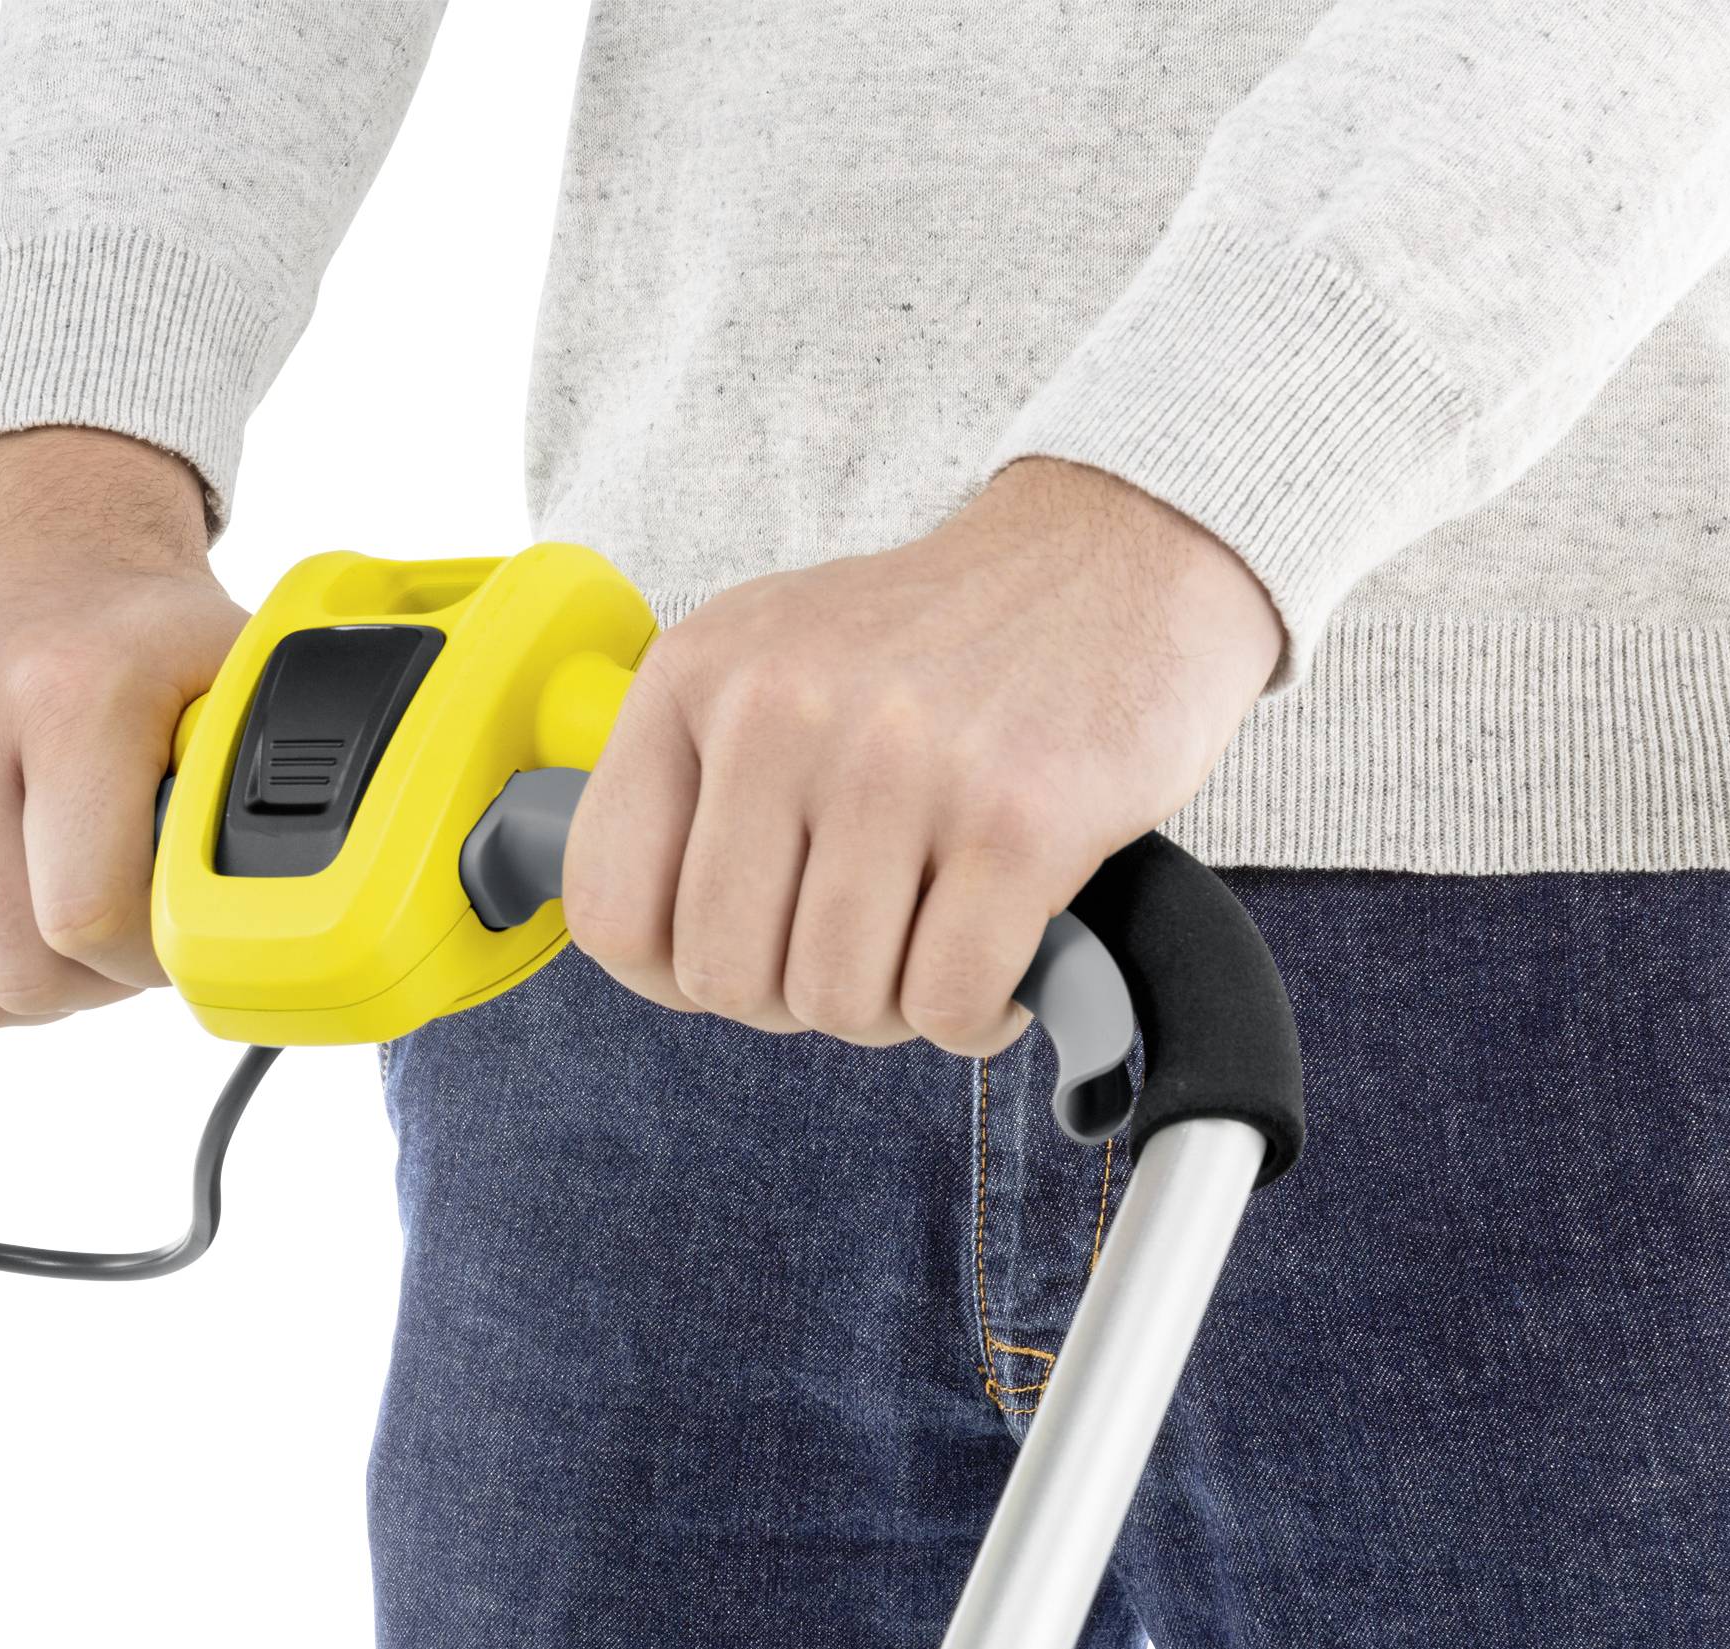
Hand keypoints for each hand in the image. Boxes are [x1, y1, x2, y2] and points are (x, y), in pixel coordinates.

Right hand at [0, 428, 247, 1026]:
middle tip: (130, 932)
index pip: (88, 918)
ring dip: (30, 985)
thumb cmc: (134, 622)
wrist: (23, 535)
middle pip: (18, 970)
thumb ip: (267, 772)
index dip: (149, 959)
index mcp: (66, 697)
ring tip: (74, 919)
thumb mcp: (231, 670)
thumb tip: (298, 882)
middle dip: (93, 983)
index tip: (177, 931)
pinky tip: (13, 913)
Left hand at [562, 458, 1281, 1052]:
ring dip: (892, 1007)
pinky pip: (947, 1002)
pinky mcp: (1019, 821)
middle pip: (725, 976)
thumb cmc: (939, 644)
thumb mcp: (773, 661)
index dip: (668, 974)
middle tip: (860, 948)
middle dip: (794, 997)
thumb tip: (642, 945)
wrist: (1121, 553)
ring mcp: (899, 765)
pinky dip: (976, 1014)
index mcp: (697, 674)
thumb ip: (693, 780)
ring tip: (936, 938)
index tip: (735, 959)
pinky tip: (1007, 956)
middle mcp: (781, 711)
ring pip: (836, 1001)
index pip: (608, 906)